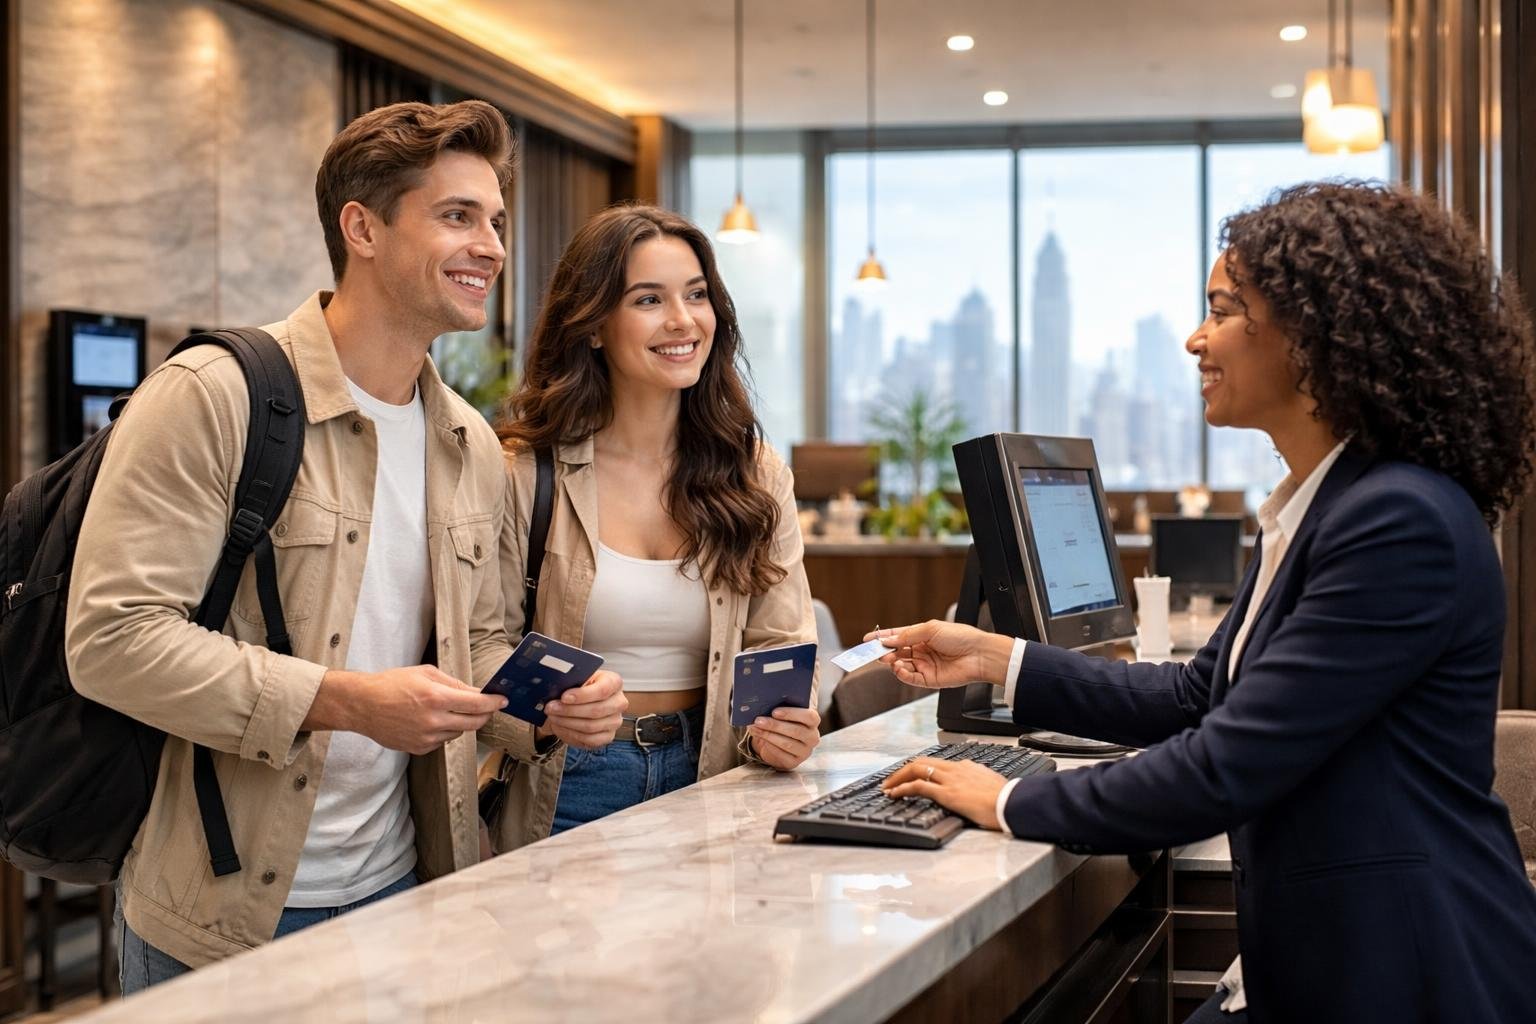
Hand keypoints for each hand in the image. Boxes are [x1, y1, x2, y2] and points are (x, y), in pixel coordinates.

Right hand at [308, 666, 507, 755]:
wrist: (362, 705)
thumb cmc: (392, 683)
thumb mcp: (425, 673)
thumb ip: (453, 683)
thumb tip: (476, 692)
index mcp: (436, 698)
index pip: (477, 704)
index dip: (494, 703)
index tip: (503, 700)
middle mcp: (434, 721)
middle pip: (474, 723)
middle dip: (484, 714)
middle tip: (485, 706)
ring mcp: (426, 738)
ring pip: (459, 732)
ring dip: (461, 721)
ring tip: (446, 709)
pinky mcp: (419, 749)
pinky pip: (443, 741)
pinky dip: (444, 731)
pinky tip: (430, 720)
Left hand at [539, 670, 626, 748]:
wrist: (581, 700)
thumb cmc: (579, 686)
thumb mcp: (577, 676)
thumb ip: (571, 677)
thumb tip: (555, 680)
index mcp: (614, 682)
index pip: (603, 689)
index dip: (582, 695)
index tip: (564, 696)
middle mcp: (619, 702)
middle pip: (596, 710)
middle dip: (569, 710)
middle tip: (551, 708)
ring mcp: (615, 721)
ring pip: (591, 727)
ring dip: (567, 723)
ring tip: (553, 716)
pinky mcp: (608, 736)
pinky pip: (590, 740)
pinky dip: (572, 734)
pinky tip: (561, 726)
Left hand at [749, 705, 820, 769]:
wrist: (782, 741)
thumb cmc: (784, 721)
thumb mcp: (786, 713)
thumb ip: (781, 708)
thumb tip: (764, 705)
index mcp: (813, 721)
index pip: (809, 716)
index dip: (792, 713)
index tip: (774, 712)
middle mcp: (812, 737)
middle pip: (796, 731)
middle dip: (775, 725)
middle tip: (759, 721)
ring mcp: (805, 752)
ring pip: (787, 744)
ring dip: (768, 735)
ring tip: (755, 729)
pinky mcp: (794, 762)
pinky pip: (781, 754)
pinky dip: (769, 746)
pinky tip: (760, 740)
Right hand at [863, 621, 1013, 689]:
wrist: (979, 655)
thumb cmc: (961, 637)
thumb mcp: (930, 629)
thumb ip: (907, 636)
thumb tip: (888, 640)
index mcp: (922, 636)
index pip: (897, 636)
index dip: (882, 637)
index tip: (867, 639)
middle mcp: (922, 651)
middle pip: (896, 652)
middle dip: (883, 651)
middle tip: (872, 652)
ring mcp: (925, 666)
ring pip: (900, 665)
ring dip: (891, 662)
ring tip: (887, 659)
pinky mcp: (929, 680)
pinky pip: (909, 678)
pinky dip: (901, 674)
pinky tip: (898, 668)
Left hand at [881, 757, 1007, 829]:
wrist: (1014, 803)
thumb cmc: (1008, 799)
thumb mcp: (993, 786)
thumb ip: (981, 783)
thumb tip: (977, 789)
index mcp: (968, 767)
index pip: (938, 764)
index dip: (921, 769)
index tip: (912, 776)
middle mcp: (956, 769)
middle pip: (922, 762)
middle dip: (903, 770)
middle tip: (891, 780)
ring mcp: (951, 780)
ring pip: (916, 769)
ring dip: (897, 778)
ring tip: (887, 787)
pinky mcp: (947, 794)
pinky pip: (918, 786)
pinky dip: (902, 788)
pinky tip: (894, 794)